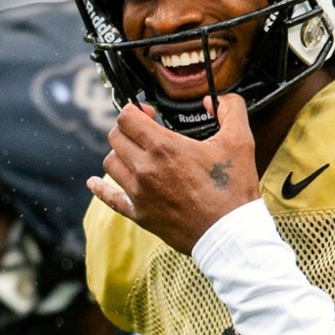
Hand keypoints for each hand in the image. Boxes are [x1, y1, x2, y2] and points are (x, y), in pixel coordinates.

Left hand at [88, 94, 260, 253]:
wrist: (230, 234)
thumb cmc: (233, 188)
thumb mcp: (240, 141)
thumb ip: (230, 109)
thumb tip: (214, 100)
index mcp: (164, 147)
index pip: (127, 118)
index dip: (135, 109)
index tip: (148, 113)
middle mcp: (145, 169)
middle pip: (115, 137)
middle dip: (128, 129)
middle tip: (144, 132)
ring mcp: (139, 193)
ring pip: (110, 163)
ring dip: (120, 154)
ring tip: (135, 154)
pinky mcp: (140, 215)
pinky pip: (110, 198)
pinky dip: (100, 188)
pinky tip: (94, 183)